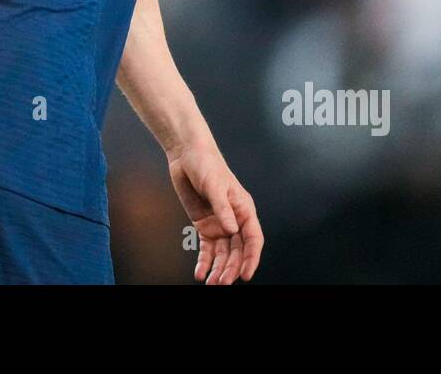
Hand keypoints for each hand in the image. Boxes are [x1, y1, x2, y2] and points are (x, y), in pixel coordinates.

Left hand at [167, 143, 262, 283]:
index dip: (251, 258)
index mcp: (244, 210)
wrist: (187, 156)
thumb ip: (223, 208)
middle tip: (223, 283)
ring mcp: (219, 224)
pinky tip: (200, 273)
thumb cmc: (207, 165)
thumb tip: (231, 229)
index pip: (253, 239)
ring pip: (223, 253)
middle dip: (231, 268)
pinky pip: (207, 248)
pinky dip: (204, 261)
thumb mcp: (215, 185)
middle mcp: (234, 220)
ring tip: (212, 284)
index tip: (245, 274)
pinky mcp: (204, 225)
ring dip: (219, 269)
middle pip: (237, 251)